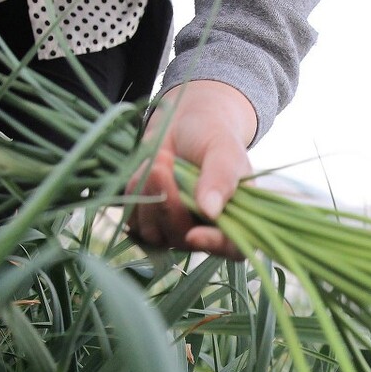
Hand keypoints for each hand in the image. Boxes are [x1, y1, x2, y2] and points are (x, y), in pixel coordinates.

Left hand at [126, 81, 257, 257]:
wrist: (184, 123)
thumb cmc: (212, 136)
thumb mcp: (224, 150)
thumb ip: (221, 178)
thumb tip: (210, 211)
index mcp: (237, 218)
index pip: (231, 247)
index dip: (213, 245)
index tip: (194, 234)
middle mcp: (206, 231)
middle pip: (182, 238)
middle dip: (168, 203)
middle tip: (163, 163)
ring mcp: (175, 229)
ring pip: (154, 233)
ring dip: (150, 195)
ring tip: (159, 158)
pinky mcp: (149, 221)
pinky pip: (133, 219)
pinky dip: (135, 192)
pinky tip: (146, 168)